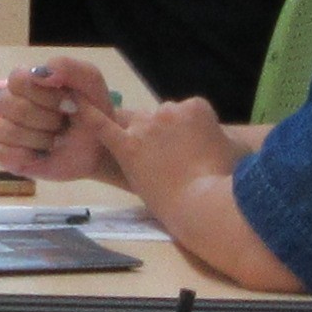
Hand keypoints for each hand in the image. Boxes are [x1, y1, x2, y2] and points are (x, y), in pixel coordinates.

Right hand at [0, 57, 123, 180]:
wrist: (99, 147)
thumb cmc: (92, 112)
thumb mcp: (91, 82)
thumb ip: (67, 67)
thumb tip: (40, 73)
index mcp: (27, 82)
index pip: (17, 79)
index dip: (44, 95)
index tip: (69, 106)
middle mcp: (11, 102)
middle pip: (10, 105)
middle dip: (46, 118)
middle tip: (64, 125)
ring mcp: (6, 128)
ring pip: (7, 130)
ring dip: (40, 138)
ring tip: (56, 141)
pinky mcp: (5, 154)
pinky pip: (1, 153)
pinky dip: (25, 155)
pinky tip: (42, 154)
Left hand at [101, 92, 238, 204]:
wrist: (204, 205)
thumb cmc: (226, 182)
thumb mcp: (236, 151)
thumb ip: (225, 138)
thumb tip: (223, 140)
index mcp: (197, 107)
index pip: (186, 114)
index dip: (188, 136)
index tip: (193, 155)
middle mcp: (169, 110)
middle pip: (161, 119)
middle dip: (165, 139)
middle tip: (175, 167)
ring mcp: (146, 128)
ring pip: (139, 126)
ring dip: (144, 142)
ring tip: (157, 170)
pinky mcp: (127, 147)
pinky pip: (102, 127)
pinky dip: (88, 116)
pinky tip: (75, 107)